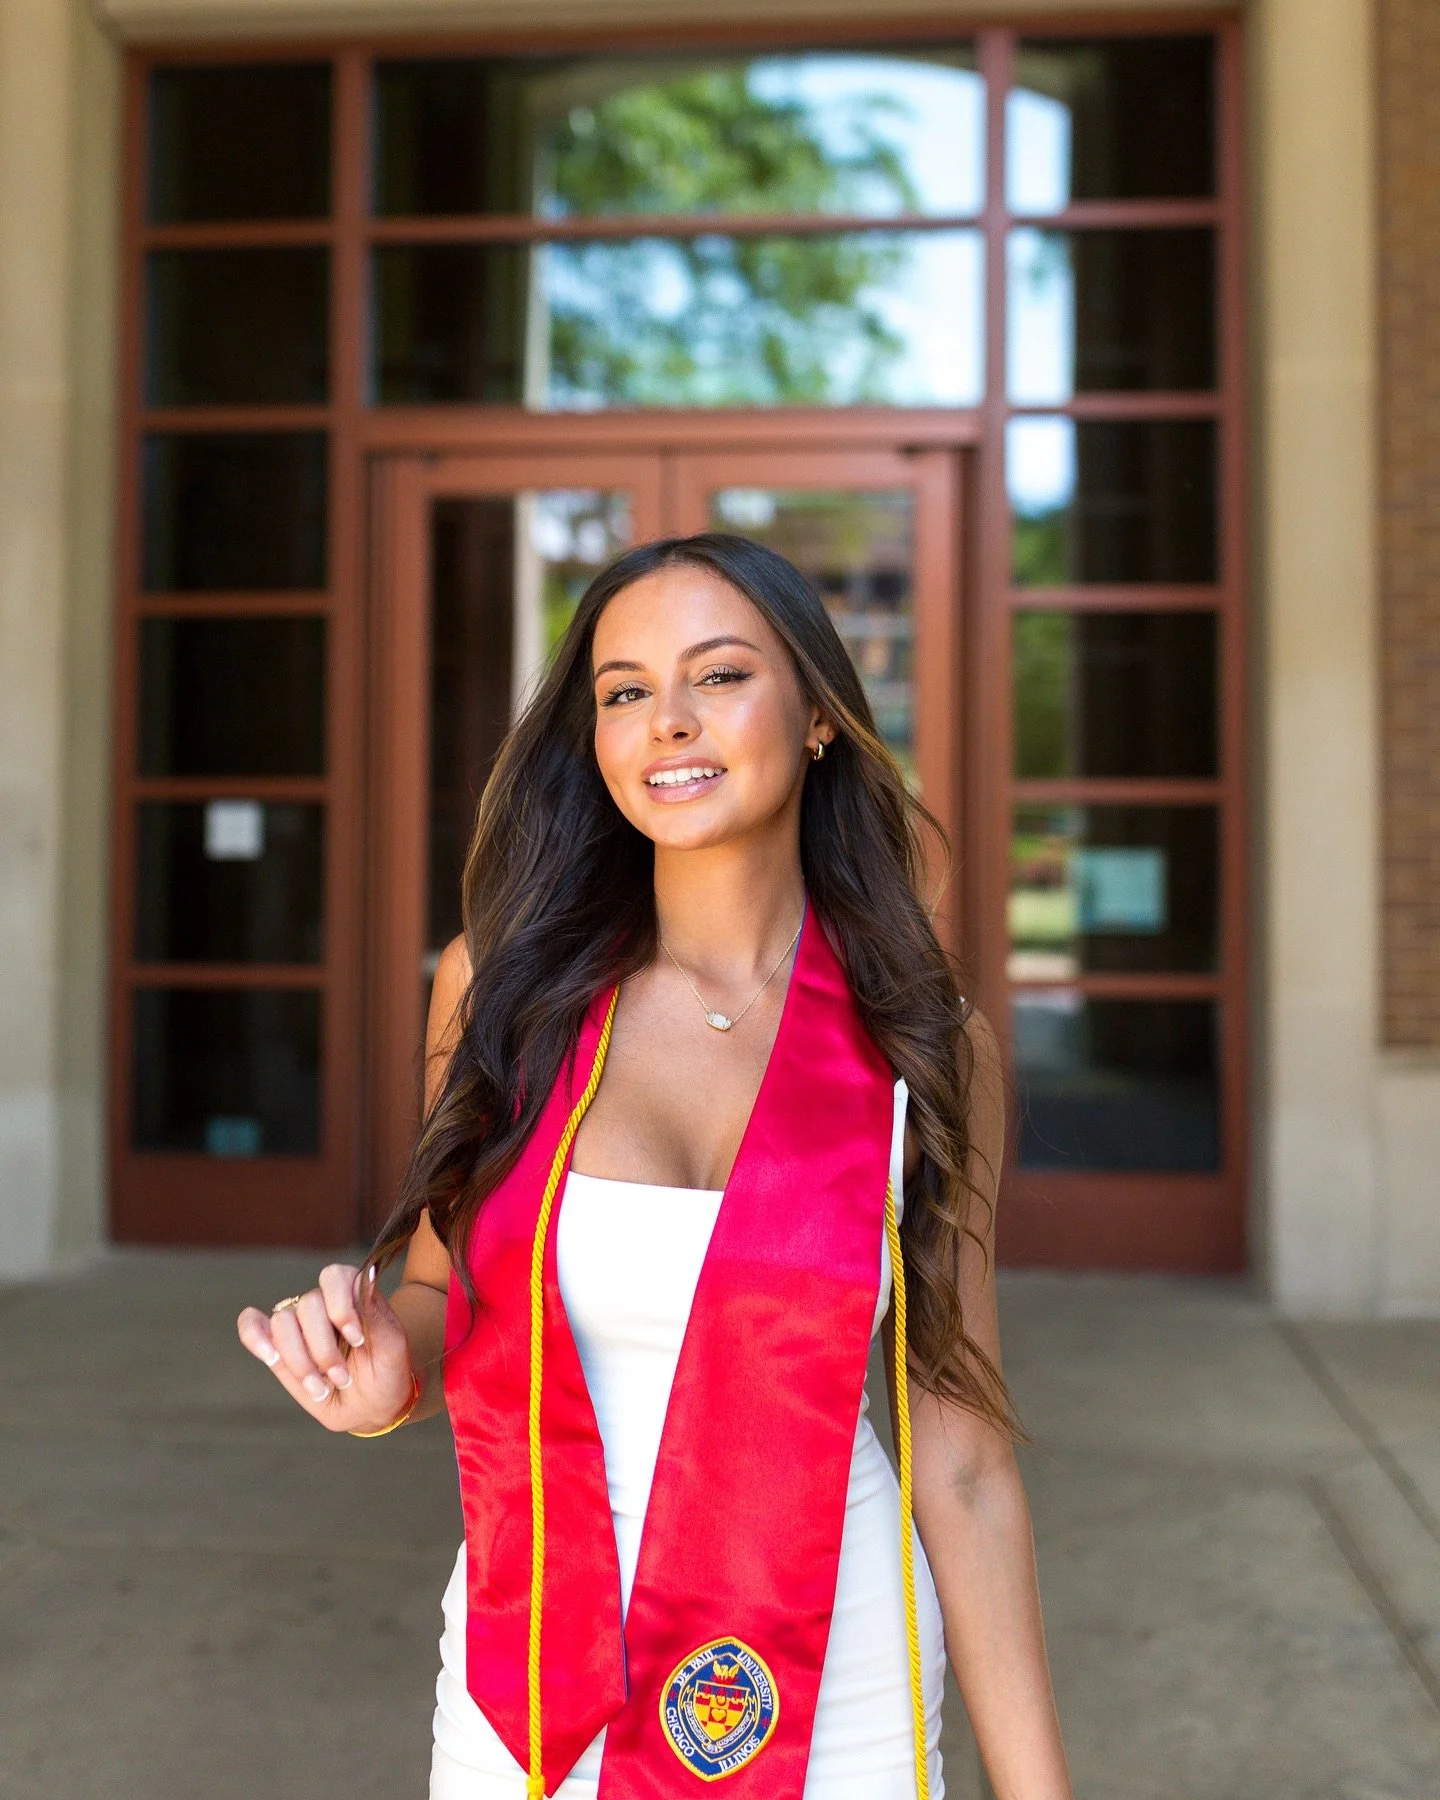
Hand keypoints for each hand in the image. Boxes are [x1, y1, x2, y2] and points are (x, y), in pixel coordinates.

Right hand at [236, 1265, 415, 1433]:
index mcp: (353, 1295)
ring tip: (321, 1387)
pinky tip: (270, 1356)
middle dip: (324, 1349)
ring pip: (282, 1322)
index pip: (335, 1276)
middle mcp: (323, 1304)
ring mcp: (298, 1324)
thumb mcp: (393, 1348)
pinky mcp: (276, 1346)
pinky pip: (252, 1326)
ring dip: (300, 1361)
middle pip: (307, 1305)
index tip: (357, 1339)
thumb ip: (377, 1314)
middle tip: (344, 1378)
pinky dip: (254, 1336)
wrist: (371, 1406)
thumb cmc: (386, 1372)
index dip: (341, 1306)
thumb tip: (369, 1274)